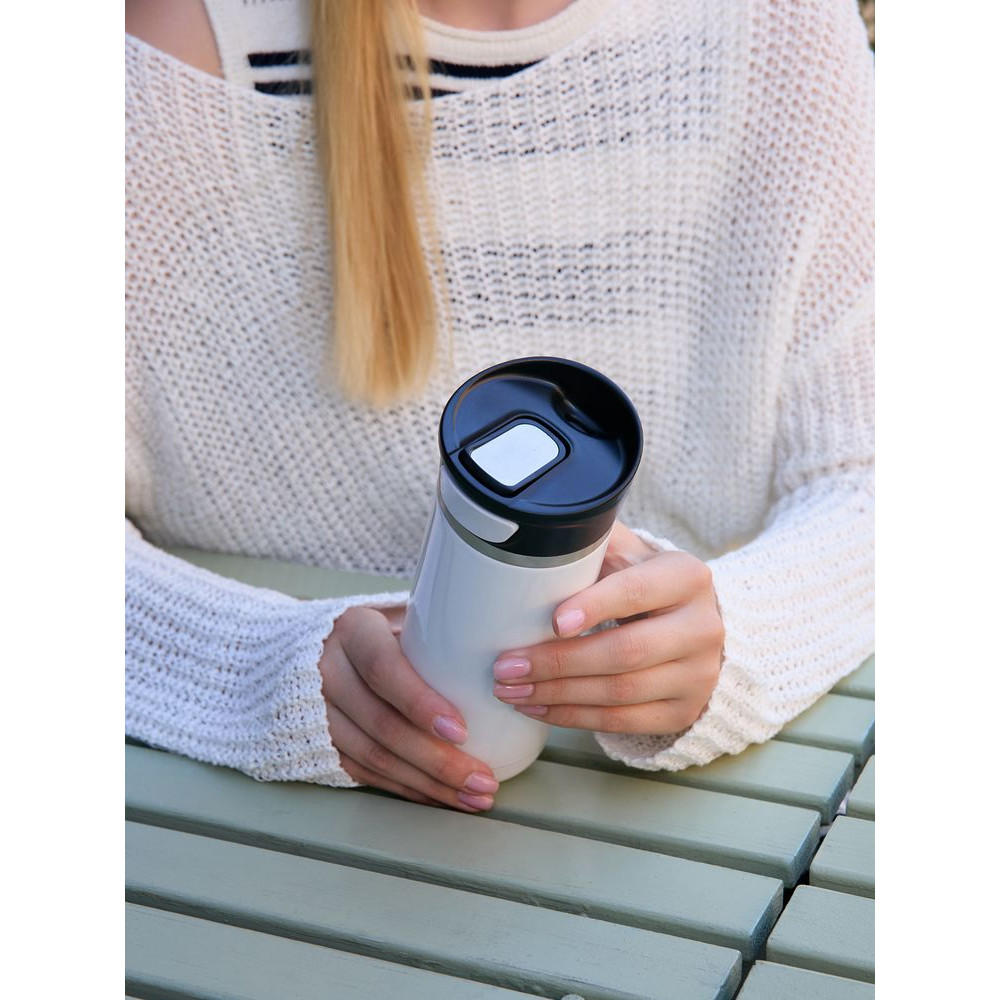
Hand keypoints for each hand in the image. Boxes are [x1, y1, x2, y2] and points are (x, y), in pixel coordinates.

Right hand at [319, 604, 497, 810]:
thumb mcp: (404, 615)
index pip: (383, 668)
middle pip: (382, 724)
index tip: (461, 730)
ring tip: (474, 796)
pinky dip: (409, 788)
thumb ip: (442, 628)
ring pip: (375, 757)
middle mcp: (328, 670)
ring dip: (429, 783)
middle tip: (482, 779)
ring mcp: (321, 711)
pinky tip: (442, 797)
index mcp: (353, 630)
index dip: (420, 703)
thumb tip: (509, 644)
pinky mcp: (324, 742)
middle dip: (437, 760)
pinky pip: (367, 773)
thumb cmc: (384, 628)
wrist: (319, 644)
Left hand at [492, 522, 723, 734]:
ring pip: (620, 692)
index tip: (553, 621)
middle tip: (506, 665)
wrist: (690, 626)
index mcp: (686, 577)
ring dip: (556, 695)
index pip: (637, 592)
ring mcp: (698, 675)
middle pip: (626, 651)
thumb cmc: (641, 583)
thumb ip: (591, 542)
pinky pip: (621, 722)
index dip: (596, 606)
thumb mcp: (627, 553)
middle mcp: (702, 628)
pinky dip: (572, 717)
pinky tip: (536, 708)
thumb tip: (531, 531)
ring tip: (510, 689)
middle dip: (558, 662)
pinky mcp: (683, 711)